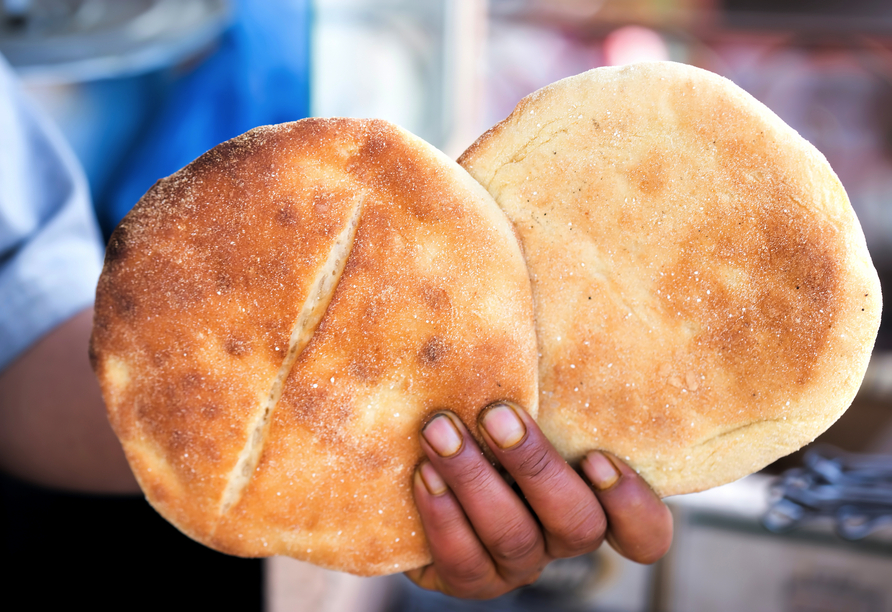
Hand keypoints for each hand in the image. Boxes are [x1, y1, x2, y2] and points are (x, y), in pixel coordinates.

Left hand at [406, 402, 672, 598]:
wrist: (424, 479)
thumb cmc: (490, 422)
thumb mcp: (524, 403)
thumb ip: (540, 378)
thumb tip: (548, 288)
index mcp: (593, 501)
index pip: (644, 532)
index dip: (632, 504)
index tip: (598, 456)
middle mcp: (561, 538)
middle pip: (576, 525)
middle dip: (535, 467)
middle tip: (496, 415)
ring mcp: (517, 564)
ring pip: (514, 539)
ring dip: (475, 481)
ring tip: (440, 432)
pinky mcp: (470, 579)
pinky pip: (463, 561)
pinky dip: (442, 515)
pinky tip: (423, 473)